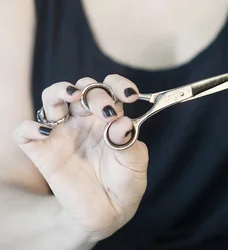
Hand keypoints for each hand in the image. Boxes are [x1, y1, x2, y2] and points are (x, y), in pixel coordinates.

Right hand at [13, 75, 146, 241]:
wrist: (108, 212)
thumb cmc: (125, 182)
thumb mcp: (135, 162)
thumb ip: (129, 142)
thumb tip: (123, 122)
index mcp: (109, 116)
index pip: (110, 87)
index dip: (119, 84)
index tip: (130, 96)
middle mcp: (84, 119)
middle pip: (83, 89)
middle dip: (95, 93)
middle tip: (106, 111)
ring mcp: (61, 132)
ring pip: (51, 98)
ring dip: (59, 90)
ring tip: (73, 95)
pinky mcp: (42, 151)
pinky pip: (24, 132)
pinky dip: (29, 126)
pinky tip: (45, 131)